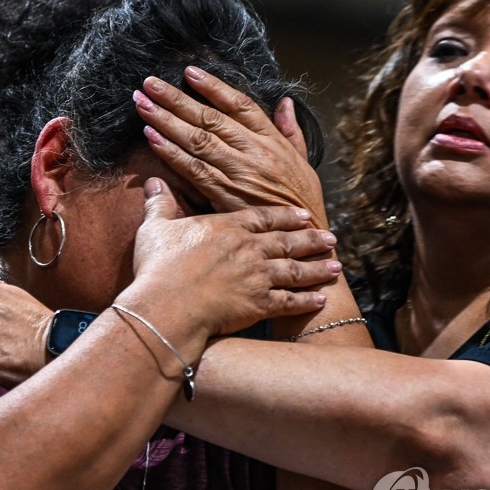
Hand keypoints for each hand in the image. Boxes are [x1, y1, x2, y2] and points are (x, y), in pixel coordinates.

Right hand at [121, 178, 340, 340]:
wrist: (168, 305)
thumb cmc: (159, 268)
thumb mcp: (156, 229)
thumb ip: (160, 205)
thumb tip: (154, 183)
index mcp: (228, 228)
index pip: (263, 217)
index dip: (285, 216)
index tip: (302, 214)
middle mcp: (249, 249)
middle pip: (287, 241)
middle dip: (310, 239)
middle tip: (330, 238)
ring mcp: (258, 277)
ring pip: (295, 270)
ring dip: (317, 268)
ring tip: (336, 267)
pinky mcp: (259, 305)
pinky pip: (290, 302)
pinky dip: (307, 301)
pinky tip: (320, 299)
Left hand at [134, 67, 328, 226]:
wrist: (304, 240)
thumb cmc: (302, 201)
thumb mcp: (304, 161)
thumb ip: (291, 131)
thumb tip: (285, 103)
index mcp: (271, 140)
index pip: (239, 104)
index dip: (212, 87)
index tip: (189, 73)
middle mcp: (253, 152)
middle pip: (209, 117)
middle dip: (176, 99)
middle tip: (150, 84)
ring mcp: (238, 173)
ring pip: (197, 140)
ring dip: (166, 121)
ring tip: (142, 105)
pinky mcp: (225, 196)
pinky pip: (193, 170)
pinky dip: (171, 153)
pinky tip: (152, 139)